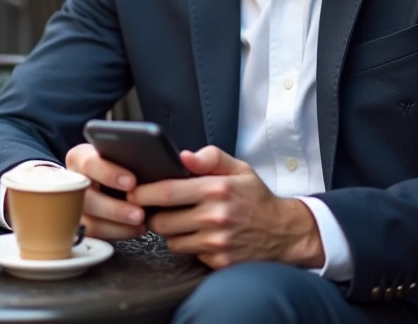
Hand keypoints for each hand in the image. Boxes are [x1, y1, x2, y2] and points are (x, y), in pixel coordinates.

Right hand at [64, 143, 147, 240]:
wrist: (107, 177)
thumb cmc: (117, 162)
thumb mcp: (119, 153)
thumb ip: (127, 156)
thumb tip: (151, 163)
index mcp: (79, 158)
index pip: (89, 164)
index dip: (109, 174)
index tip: (132, 182)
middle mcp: (72, 182)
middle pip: (87, 198)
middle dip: (114, 208)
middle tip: (139, 214)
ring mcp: (72, 206)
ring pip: (89, 221)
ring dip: (117, 226)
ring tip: (141, 224)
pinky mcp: (79, 225)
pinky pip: (96, 235)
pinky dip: (117, 233)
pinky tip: (136, 229)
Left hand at [127, 146, 325, 270]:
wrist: (284, 233)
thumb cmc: (256, 198)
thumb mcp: (239, 169)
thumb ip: (210, 158)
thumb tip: (183, 155)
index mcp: (216, 189)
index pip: (166, 192)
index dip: (142, 193)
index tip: (133, 191)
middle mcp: (215, 217)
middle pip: (161, 221)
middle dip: (154, 214)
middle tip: (159, 208)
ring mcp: (217, 243)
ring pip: (171, 240)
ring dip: (171, 231)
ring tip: (184, 220)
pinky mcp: (219, 261)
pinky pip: (188, 254)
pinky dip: (189, 245)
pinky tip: (200, 236)